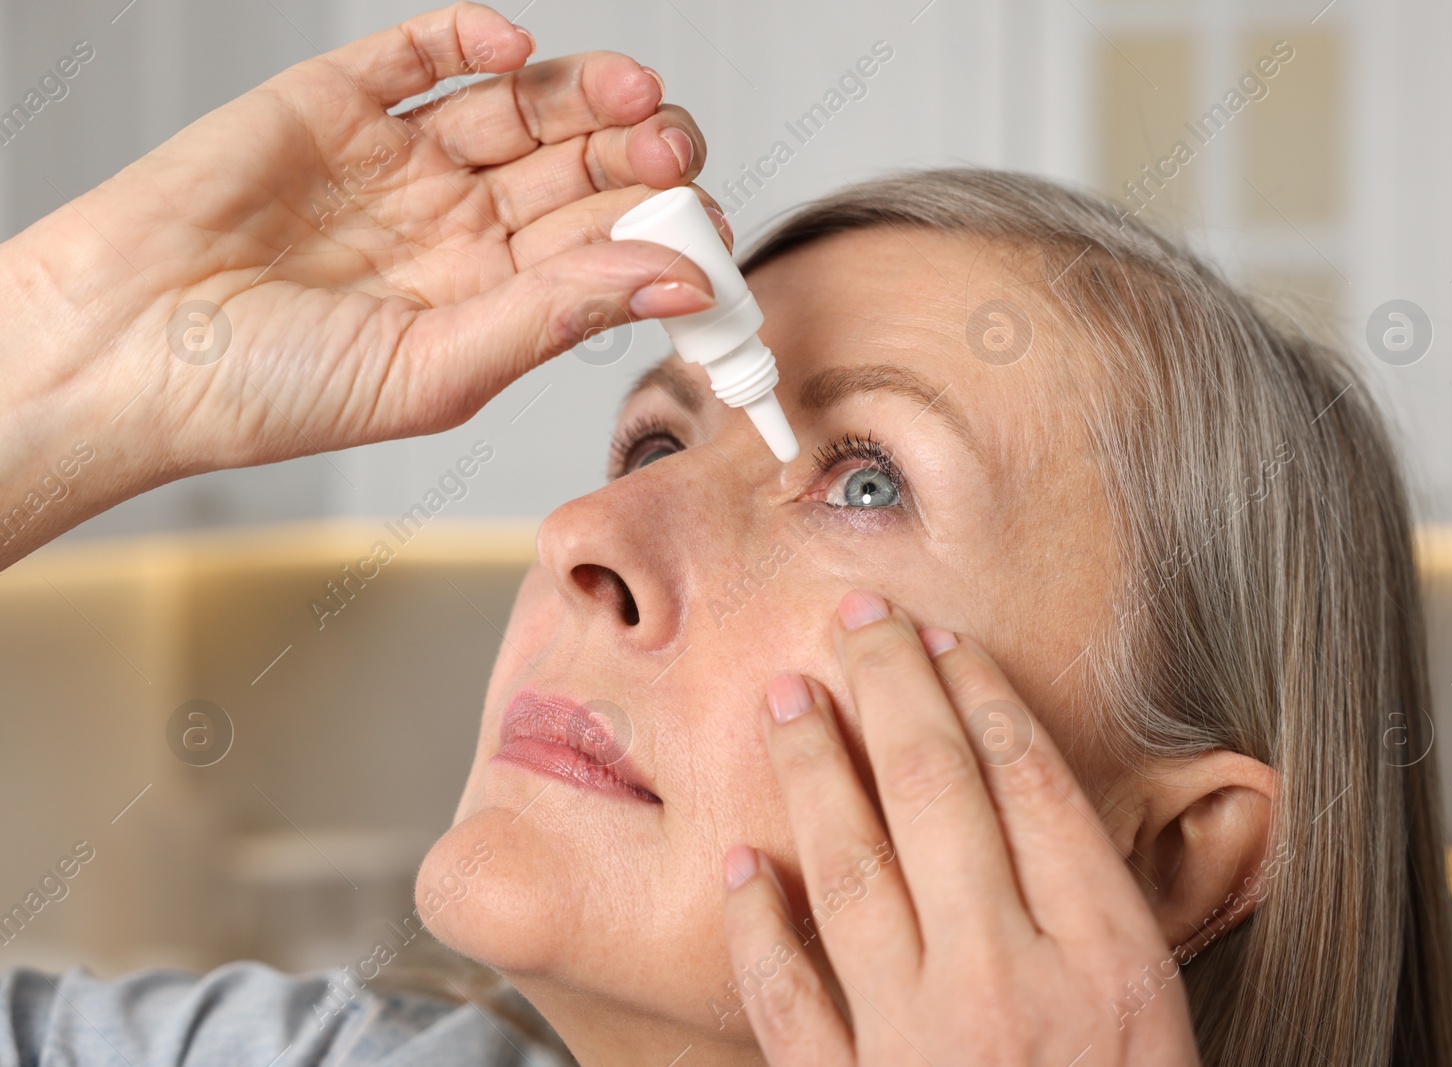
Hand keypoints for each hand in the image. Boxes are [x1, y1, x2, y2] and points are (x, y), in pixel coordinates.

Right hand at [0, 2, 718, 561]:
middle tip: (675, 148)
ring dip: (582, 94)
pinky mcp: (336, 102)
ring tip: (630, 97)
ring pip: (520, 107)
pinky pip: (420, 52)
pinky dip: (469, 38)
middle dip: (635, 155)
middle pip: (576, 171)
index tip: (707, 228)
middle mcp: (457, 227)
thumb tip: (673, 281)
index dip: (658, 233)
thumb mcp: (435, 369)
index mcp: (490, 301)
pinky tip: (512, 49)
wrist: (121, 356)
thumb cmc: (268, 394)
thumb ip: (554, 315)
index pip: (601, 251)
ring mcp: (401, 161)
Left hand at [720, 590, 1201, 1065]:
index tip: (945, 637)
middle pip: (937, 793)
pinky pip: (788, 1001)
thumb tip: (1050, 822)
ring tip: (787, 696)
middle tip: (858, 615)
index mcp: (1107, 965)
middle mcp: (1006, 984)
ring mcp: (918, 1043)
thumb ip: (1115, 933)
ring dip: (814, 769)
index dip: (982, 694)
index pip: (1033, 786)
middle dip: (892, 687)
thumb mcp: (1170, 1030)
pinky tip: (742, 863)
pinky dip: (759, 928)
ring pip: (852, 870)